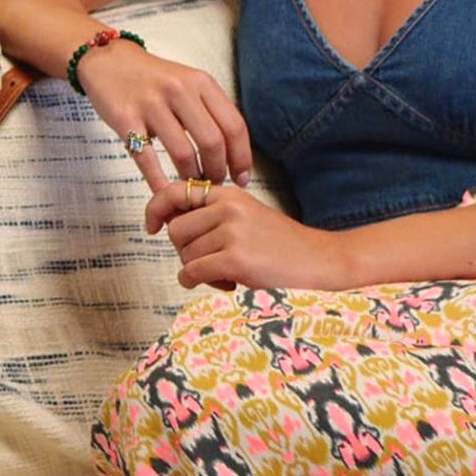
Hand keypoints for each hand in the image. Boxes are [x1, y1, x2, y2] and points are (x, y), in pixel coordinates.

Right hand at [75, 41, 253, 189]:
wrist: (108, 59)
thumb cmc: (152, 78)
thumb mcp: (188, 83)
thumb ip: (210, 110)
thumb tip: (232, 153)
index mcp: (201, 82)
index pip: (234, 126)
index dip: (241, 157)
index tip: (241, 177)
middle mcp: (179, 90)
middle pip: (212, 142)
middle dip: (218, 171)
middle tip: (214, 184)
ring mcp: (151, 104)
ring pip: (183, 154)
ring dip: (191, 178)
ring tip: (191, 186)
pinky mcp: (125, 119)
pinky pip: (147, 159)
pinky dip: (158, 181)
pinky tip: (164, 191)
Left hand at [152, 181, 356, 291]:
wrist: (324, 263)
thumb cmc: (283, 249)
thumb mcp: (247, 219)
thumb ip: (213, 217)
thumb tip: (169, 226)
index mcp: (229, 195)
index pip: (174, 191)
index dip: (155, 209)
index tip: (151, 226)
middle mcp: (228, 207)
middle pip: (175, 231)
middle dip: (186, 252)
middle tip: (213, 263)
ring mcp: (232, 232)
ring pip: (184, 256)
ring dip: (199, 272)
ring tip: (230, 273)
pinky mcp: (235, 258)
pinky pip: (191, 274)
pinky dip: (198, 284)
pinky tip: (226, 285)